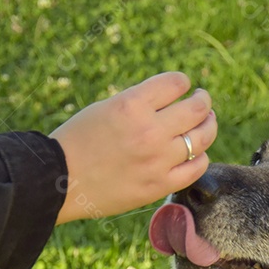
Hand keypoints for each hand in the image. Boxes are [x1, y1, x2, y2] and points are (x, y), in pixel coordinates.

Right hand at [50, 72, 216, 224]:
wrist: (60, 181)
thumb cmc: (79, 141)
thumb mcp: (106, 108)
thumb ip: (141, 103)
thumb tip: (174, 99)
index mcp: (132, 105)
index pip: (176, 83)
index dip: (183, 83)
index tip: (182, 87)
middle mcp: (148, 131)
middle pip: (196, 109)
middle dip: (203, 101)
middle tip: (202, 100)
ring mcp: (157, 160)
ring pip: (202, 138)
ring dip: (208, 125)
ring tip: (206, 123)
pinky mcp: (159, 185)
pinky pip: (197, 168)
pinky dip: (201, 157)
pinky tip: (196, 153)